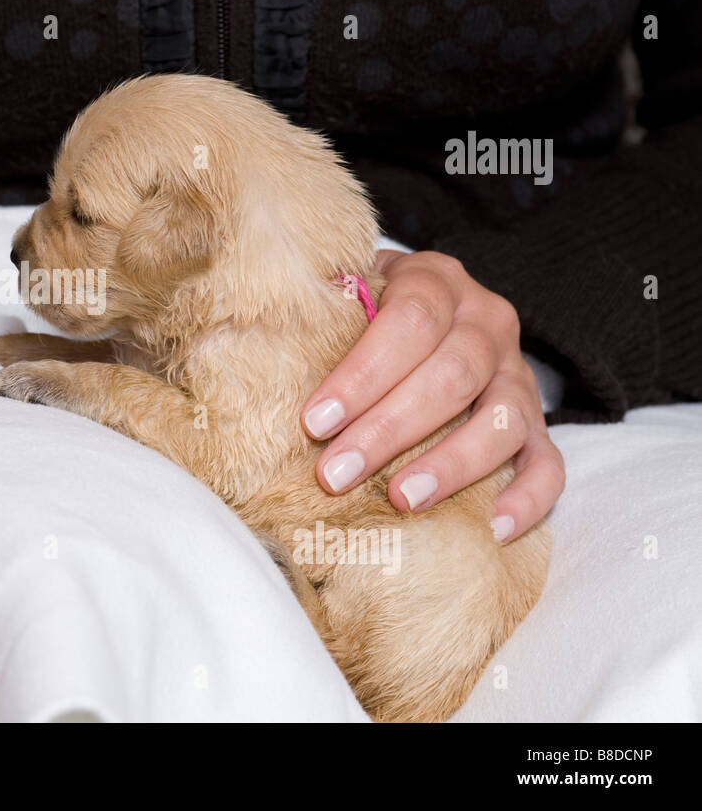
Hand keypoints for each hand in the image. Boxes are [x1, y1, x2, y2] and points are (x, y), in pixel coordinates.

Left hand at [301, 250, 563, 542]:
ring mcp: (518, 374)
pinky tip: (493, 529)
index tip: (315, 422)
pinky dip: (529, 497)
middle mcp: (487, 321)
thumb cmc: (361, 317)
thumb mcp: (343, 297)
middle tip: (336, 473)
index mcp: (436, 281)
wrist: (421, 314)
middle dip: (388, 429)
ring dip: (450, 465)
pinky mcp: (537, 424)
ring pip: (503, 418)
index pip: (410, 319)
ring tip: (399, 500)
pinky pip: (549, 462)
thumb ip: (320, 316)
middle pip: (451, 373)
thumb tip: (261, 357)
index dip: (363, 374)